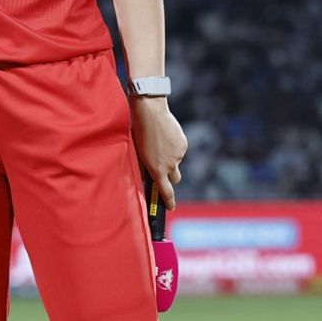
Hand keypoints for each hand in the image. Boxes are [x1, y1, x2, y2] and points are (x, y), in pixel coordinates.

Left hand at [132, 96, 186, 210]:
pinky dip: (173, 147)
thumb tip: (146, 176)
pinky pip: (179, 150)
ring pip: (176, 162)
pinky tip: (165, 137)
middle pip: (174, 179)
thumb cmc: (139, 132)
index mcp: (156, 169)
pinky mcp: (183, 144)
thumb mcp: (138, 152)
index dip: (169, 202)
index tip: (171, 208)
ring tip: (158, 143)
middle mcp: (170, 165)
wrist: (151, 112)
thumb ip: (144, 167)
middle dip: (169, 177)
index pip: (166, 192)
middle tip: (161, 168)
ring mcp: (178, 155)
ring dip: (170, 158)